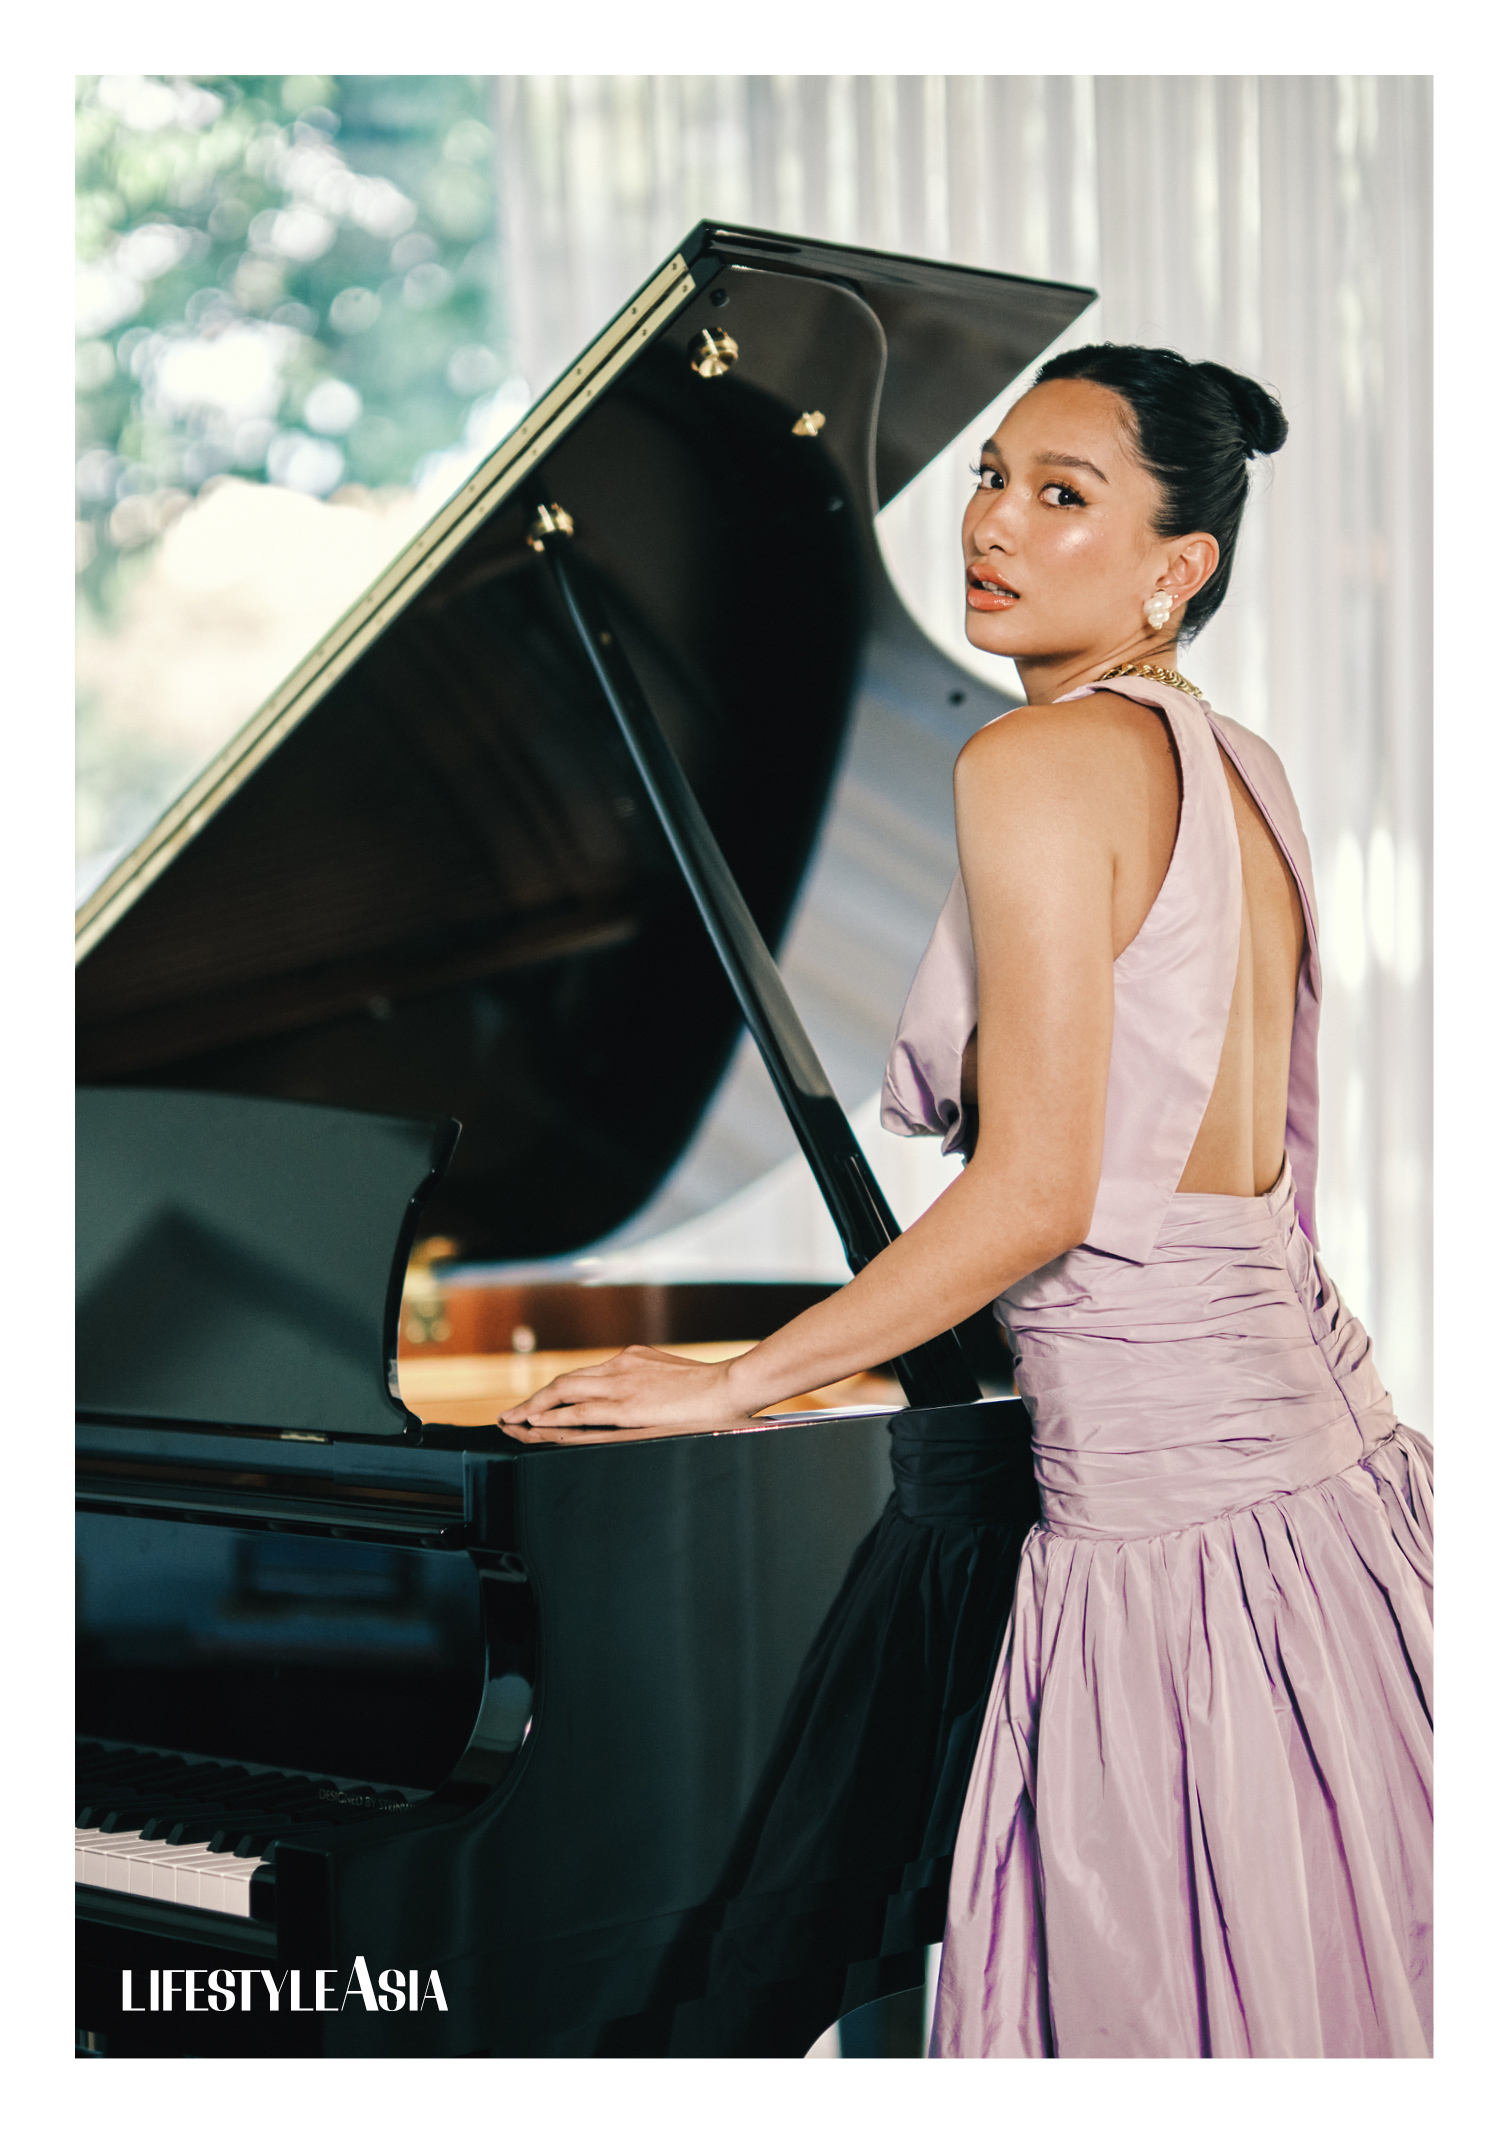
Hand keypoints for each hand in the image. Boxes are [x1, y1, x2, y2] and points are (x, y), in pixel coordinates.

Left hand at [499, 1344, 758, 1432]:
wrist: (730, 1386)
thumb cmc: (710, 1388)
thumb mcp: (672, 1376)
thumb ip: (650, 1382)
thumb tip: (643, 1396)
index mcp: (632, 1358)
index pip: (584, 1375)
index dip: (558, 1390)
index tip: (541, 1402)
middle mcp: (620, 1366)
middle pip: (565, 1381)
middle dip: (535, 1398)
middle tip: (512, 1414)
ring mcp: (621, 1384)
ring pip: (564, 1391)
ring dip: (534, 1407)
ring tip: (513, 1421)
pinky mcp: (626, 1405)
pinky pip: (580, 1410)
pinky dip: (554, 1416)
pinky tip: (536, 1424)